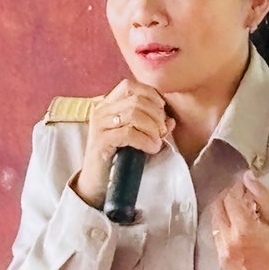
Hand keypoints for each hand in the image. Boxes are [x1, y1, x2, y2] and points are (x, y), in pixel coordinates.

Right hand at [75, 79, 171, 207]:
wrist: (97, 183)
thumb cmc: (119, 158)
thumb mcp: (137, 138)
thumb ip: (153, 127)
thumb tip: (171, 120)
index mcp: (108, 106)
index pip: (129, 86)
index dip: (150, 94)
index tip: (162, 110)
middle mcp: (101, 111)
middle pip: (136, 100)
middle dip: (156, 115)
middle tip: (162, 132)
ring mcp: (99, 125)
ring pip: (134, 114)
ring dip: (152, 128)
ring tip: (157, 141)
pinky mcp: (101, 141)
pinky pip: (129, 133)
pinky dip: (145, 140)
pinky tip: (151, 149)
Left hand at [213, 172, 268, 269]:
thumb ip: (262, 197)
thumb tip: (248, 177)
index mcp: (244, 229)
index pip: (231, 198)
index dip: (236, 187)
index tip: (244, 184)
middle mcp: (229, 240)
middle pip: (217, 207)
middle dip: (227, 196)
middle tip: (240, 193)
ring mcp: (223, 251)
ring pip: (214, 221)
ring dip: (224, 210)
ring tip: (240, 209)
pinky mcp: (221, 259)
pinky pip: (217, 235)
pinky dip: (224, 225)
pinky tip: (237, 225)